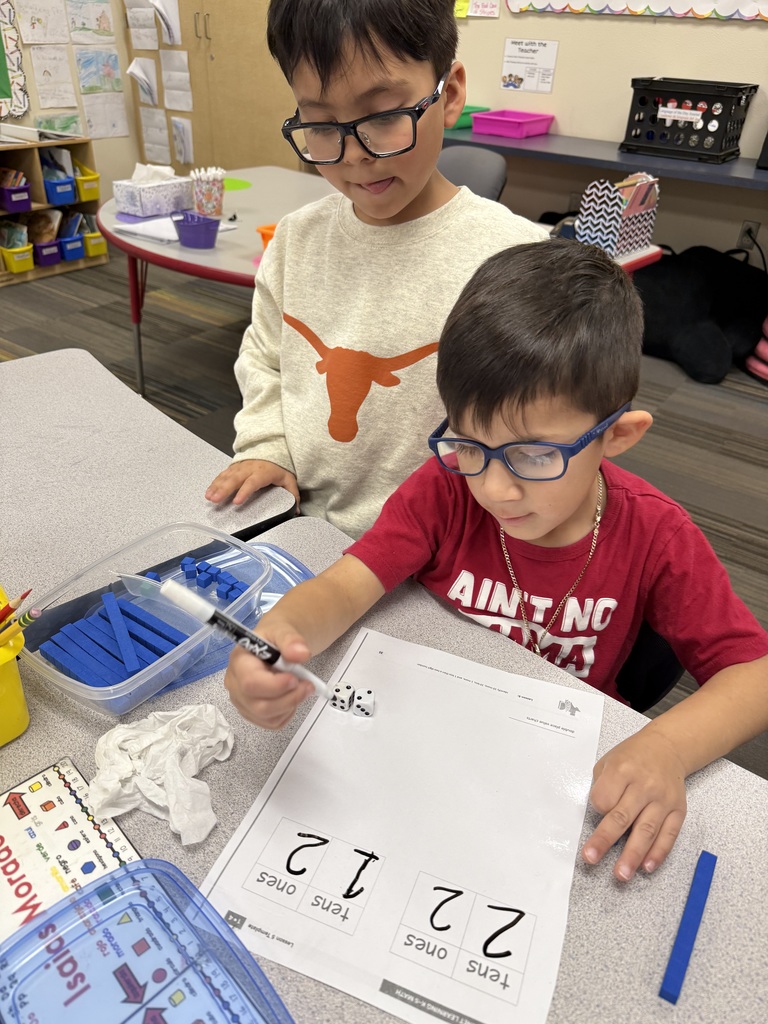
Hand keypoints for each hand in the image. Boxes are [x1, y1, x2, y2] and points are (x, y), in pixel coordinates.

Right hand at [205, 459, 299, 507]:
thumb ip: (292, 494)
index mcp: (263, 472)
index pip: (252, 482)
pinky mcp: (234, 467)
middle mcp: (249, 468)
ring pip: (226, 476)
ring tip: (210, 497)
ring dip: (217, 487)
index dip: (244, 492)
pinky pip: (223, 475)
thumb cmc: (278, 466)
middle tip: (216, 500)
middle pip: (235, 479)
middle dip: (224, 490)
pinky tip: (209, 491)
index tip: (237, 501)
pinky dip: (215, 483)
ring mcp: (240, 467)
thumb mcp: (289, 479)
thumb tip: (295, 510)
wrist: (272, 448)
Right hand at [224, 626, 314, 729]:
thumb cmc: (274, 639)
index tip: (295, 678)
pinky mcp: (251, 712)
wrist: (275, 645)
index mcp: (238, 661)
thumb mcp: (283, 630)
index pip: (250, 683)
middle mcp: (235, 684)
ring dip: (290, 705)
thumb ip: (291, 640)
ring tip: (300, 687)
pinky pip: (271, 723)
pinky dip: (287, 713)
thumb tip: (301, 654)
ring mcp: (242, 701)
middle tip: (307, 685)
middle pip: (258, 706)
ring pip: (266, 717)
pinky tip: (290, 696)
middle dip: (288, 698)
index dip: (275, 686)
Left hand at [581, 728, 686, 881]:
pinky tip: (647, 866)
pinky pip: (668, 835)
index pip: (604, 798)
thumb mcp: (608, 761)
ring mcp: (662, 800)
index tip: (597, 809)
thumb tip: (599, 817)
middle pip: (621, 817)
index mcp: (622, 770)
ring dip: (632, 855)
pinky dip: (658, 853)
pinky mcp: (677, 810)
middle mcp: (643, 786)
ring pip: (646, 831)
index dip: (597, 808)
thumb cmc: (633, 757)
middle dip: (605, 840)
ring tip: (621, 874)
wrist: (668, 747)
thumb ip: (602, 786)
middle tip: (591, 859)